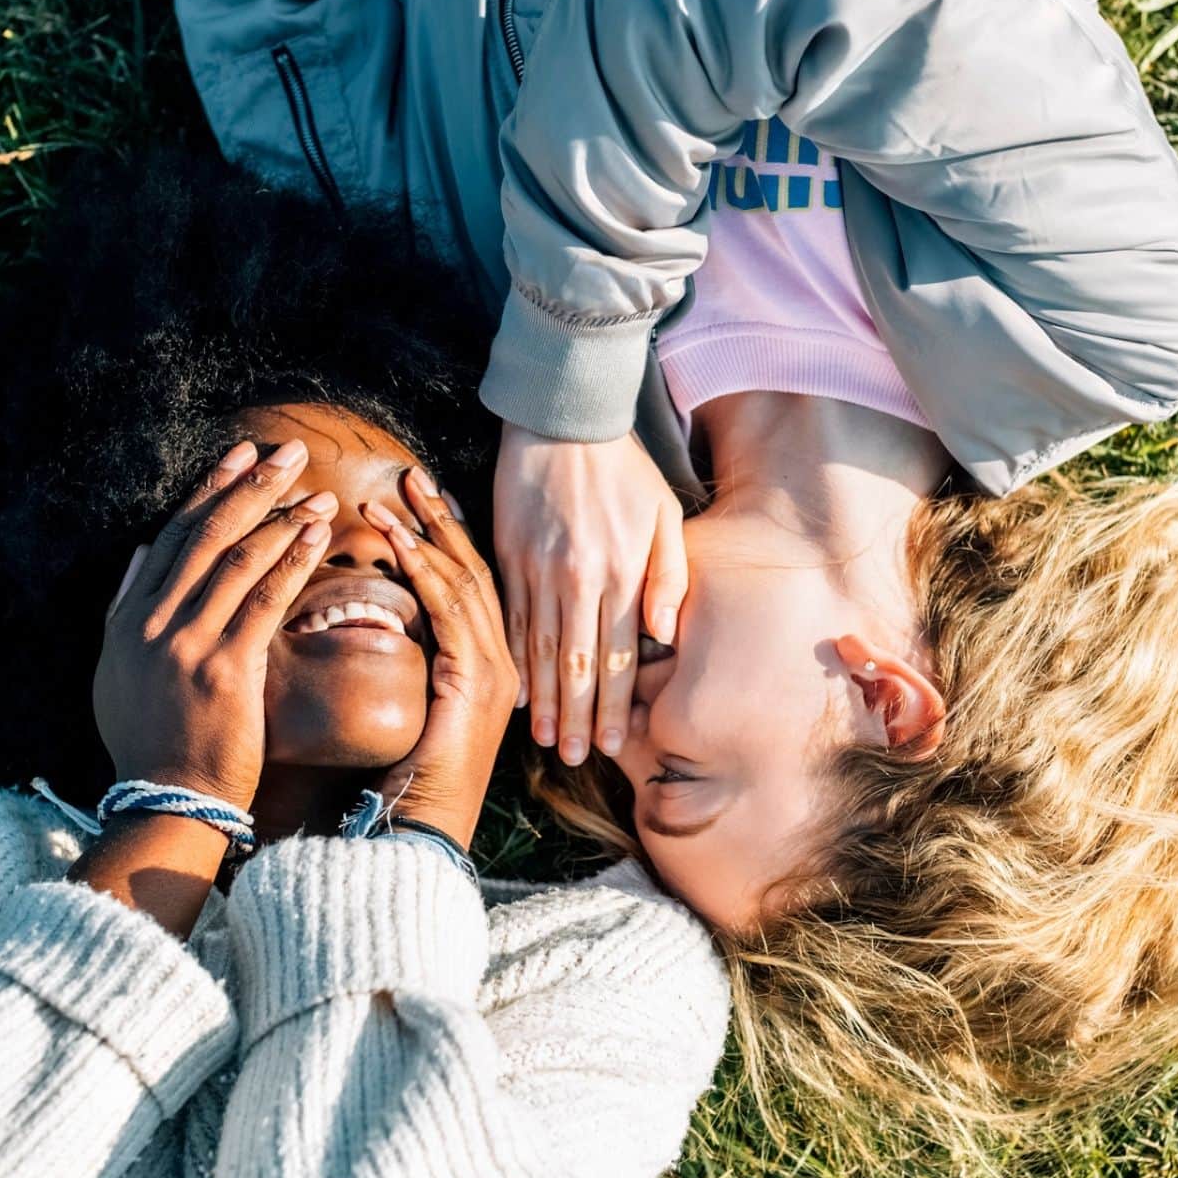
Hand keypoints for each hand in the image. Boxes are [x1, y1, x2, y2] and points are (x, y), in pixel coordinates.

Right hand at [94, 439, 335, 808]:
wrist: (168, 799)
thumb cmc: (151, 741)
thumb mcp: (118, 672)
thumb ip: (127, 608)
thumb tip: (143, 551)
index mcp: (129, 619)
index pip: (174, 535)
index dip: (210, 490)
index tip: (241, 455)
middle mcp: (153, 623)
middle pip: (208, 534)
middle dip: (251, 486)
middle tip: (289, 452)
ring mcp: (187, 644)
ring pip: (239, 559)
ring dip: (283, 518)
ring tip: (318, 492)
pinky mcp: (226, 669)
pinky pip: (265, 600)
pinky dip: (292, 560)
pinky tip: (317, 536)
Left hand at [361, 469, 518, 848]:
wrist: (419, 833)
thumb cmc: (407, 784)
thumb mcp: (414, 713)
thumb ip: (415, 668)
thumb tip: (385, 628)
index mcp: (492, 670)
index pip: (474, 588)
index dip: (450, 539)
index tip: (423, 499)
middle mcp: (504, 664)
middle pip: (476, 573)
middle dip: (442, 521)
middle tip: (413, 477)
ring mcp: (495, 671)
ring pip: (464, 583)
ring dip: (426, 535)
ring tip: (395, 495)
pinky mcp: (475, 680)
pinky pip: (449, 610)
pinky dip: (421, 570)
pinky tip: (397, 540)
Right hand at [493, 425, 684, 765]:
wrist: (562, 418)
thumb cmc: (623, 468)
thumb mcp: (664, 514)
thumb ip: (669, 576)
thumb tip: (665, 634)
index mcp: (620, 572)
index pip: (618, 656)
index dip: (614, 705)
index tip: (612, 743)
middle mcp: (578, 578)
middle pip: (577, 664)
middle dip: (576, 717)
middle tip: (574, 758)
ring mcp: (538, 569)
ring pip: (540, 649)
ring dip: (543, 700)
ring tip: (543, 740)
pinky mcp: (508, 555)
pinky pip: (509, 619)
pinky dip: (513, 659)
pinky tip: (515, 691)